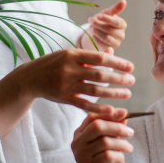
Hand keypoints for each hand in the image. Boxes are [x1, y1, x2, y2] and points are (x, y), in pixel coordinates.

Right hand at [0, 49, 133, 138]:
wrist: (31, 77)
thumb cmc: (53, 63)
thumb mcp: (68, 54)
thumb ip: (89, 56)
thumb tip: (111, 52)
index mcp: (72, 54)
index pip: (99, 58)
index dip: (117, 62)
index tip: (130, 67)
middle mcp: (69, 69)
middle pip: (99, 74)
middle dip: (118, 78)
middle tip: (132, 81)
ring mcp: (66, 84)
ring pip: (94, 90)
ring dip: (113, 93)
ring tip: (127, 94)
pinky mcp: (64, 97)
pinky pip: (84, 104)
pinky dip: (98, 107)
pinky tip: (111, 109)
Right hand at [71, 110, 133, 162]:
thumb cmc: (104, 162)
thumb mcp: (110, 141)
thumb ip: (114, 127)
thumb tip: (123, 114)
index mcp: (80, 134)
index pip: (92, 117)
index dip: (109, 114)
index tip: (124, 113)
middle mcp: (78, 144)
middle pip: (97, 127)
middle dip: (117, 127)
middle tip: (130, 132)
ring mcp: (82, 157)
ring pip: (105, 142)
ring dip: (122, 144)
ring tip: (129, 149)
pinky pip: (108, 156)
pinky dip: (119, 156)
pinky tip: (121, 160)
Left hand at [80, 0, 126, 51]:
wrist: (94, 32)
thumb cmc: (101, 21)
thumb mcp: (106, 13)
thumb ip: (115, 9)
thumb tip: (124, 1)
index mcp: (122, 25)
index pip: (117, 22)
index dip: (107, 19)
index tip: (98, 16)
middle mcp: (121, 34)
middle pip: (109, 30)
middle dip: (98, 24)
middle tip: (90, 20)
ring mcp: (116, 43)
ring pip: (105, 37)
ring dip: (96, 31)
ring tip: (91, 27)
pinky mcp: (109, 49)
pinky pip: (101, 44)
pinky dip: (95, 38)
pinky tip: (93, 34)